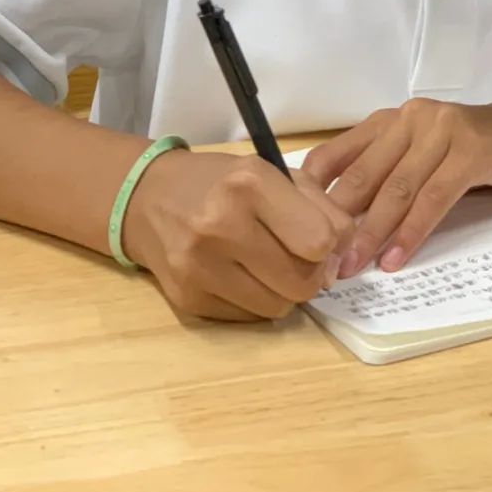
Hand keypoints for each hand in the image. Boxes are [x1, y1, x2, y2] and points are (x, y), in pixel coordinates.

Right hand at [122, 148, 355, 322]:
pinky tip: (241, 275)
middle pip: (302, 282)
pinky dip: (255, 301)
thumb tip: (344, 255)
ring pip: (278, 307)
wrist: (147, 197)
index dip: (330, 247)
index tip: (322, 242)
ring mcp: (200, 266)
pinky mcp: (188, 299)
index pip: (318, 241)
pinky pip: (248, 318)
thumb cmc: (219, 182)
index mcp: (249, 184)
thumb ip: (319, 206)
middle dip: (312, 275)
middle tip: (301, 260)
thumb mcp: (271, 173)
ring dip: (284, 292)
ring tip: (269, 266)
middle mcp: (221, 225)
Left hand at [302, 99, 491, 278]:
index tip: (292, 233)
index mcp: (390, 121)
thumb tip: (338, 225)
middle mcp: (411, 118)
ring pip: (395, 188)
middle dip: (336, 223)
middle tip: (317, 263)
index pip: (334, 154)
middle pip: (361, 176)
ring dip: (370, 234)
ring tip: (352, 268)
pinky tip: (398, 258)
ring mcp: (442, 130)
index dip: (310, 195)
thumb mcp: (425, 159)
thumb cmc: (480, 155)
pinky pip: (433, 197)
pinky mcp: (471, 150)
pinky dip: (412, 231)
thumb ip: (387, 178)